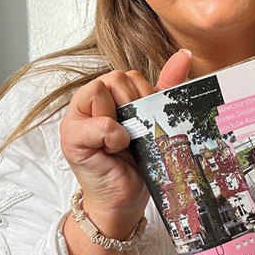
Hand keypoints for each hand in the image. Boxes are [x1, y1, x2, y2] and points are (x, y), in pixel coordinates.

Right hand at [60, 50, 190, 238]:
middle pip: (116, 77)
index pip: (128, 75)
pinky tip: (116, 149)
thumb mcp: (153, 119)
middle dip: (134, 105)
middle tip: (134, 132)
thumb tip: (183, 55)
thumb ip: (164, 87)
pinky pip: (99, 122)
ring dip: (121, 119)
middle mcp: (88, 102)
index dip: (143, 96)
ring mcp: (75, 118)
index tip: (145, 121)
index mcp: (107, 94)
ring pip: (101, 89)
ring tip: (122, 140)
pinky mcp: (71, 138)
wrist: (124, 200)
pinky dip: (113, 135)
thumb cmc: (138, 161)